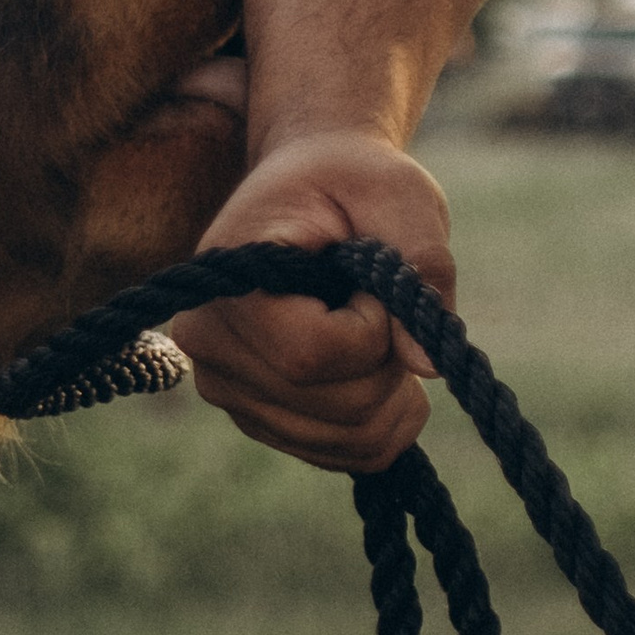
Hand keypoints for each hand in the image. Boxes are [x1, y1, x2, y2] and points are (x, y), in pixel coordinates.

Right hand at [169, 131, 455, 472]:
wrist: (309, 188)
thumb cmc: (352, 180)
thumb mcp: (402, 197)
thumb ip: (421, 266)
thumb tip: (427, 365)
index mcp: (225, 280)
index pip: (310, 355)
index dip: (373, 330)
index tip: (378, 280)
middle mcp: (207, 345)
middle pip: (331, 406)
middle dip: (390, 363)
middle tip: (384, 303)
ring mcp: (224, 388)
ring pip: (341, 440)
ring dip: (391, 396)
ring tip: (382, 332)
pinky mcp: (254, 415)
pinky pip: (339, 454)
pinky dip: (381, 423)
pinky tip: (378, 370)